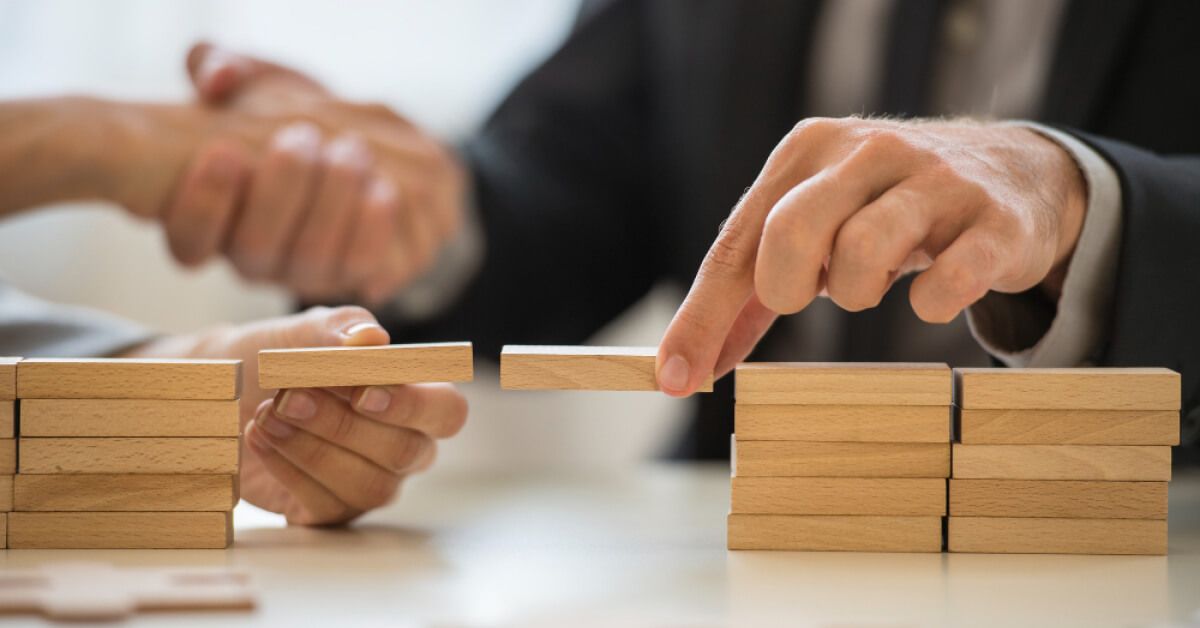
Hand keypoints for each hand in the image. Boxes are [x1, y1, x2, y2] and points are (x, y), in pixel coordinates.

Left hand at [124, 306, 467, 524]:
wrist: (223, 391)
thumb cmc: (279, 356)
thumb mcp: (307, 331)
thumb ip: (342, 331)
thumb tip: (373, 341)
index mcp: (414, 398)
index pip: (447, 412)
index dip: (412, 407)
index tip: (360, 392)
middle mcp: (403, 446)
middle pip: (406, 451)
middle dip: (345, 425)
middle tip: (290, 397)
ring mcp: (371, 482)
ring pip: (370, 485)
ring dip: (313, 448)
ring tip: (267, 416)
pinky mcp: (331, 510)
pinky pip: (328, 505)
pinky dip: (288, 469)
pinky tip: (260, 438)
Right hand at [165, 43, 466, 303]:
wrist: (368, 145)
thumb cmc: (292, 112)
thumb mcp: (255, 82)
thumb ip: (223, 67)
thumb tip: (217, 77)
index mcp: (212, 219)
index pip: (188, 239)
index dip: (202, 204)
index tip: (224, 151)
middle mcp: (252, 257)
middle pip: (255, 250)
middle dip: (281, 191)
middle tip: (302, 136)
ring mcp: (303, 274)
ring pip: (311, 264)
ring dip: (332, 206)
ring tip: (351, 151)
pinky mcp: (356, 275)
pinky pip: (364, 270)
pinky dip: (373, 230)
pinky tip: (383, 191)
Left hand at [656, 117, 1086, 395]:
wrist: (1011, 176)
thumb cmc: (885, 214)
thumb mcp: (813, 230)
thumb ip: (749, 291)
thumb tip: (684, 365)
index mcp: (807, 152)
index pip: (737, 244)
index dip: (702, 317)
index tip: (675, 379)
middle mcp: (867, 153)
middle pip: (790, 231)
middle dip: (785, 289)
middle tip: (810, 296)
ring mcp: (935, 181)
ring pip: (865, 250)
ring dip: (857, 294)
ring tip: (872, 287)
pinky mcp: (994, 220)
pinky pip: (952, 277)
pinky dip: (933, 304)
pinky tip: (932, 296)